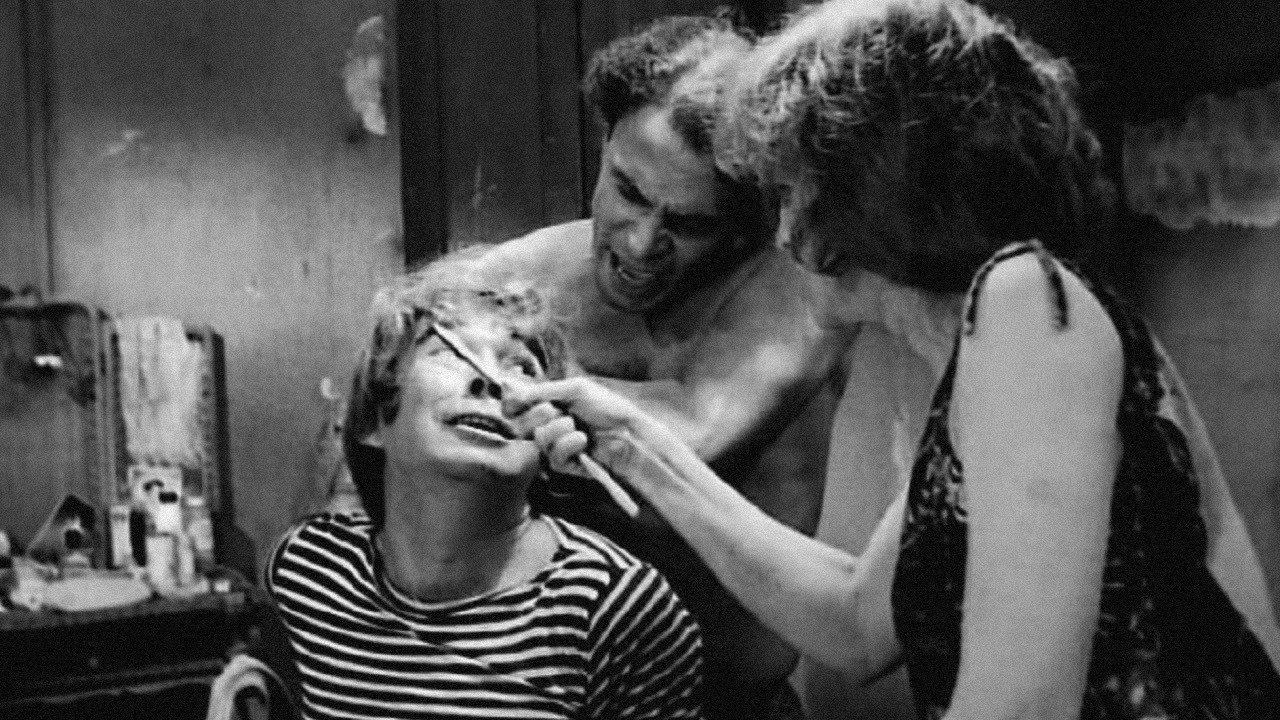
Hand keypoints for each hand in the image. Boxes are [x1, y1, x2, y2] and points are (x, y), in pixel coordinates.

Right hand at [503, 377, 648, 475]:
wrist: (628, 433)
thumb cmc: (607, 407)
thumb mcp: (575, 389)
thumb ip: (541, 391)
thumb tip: (510, 395)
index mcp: (549, 405)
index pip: (517, 408)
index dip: (512, 406)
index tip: (513, 405)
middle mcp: (548, 425)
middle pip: (521, 425)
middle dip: (538, 415)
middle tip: (555, 410)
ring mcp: (555, 446)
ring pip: (538, 440)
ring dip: (559, 429)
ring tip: (578, 427)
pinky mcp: (565, 465)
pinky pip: (553, 457)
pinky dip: (569, 445)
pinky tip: (584, 442)